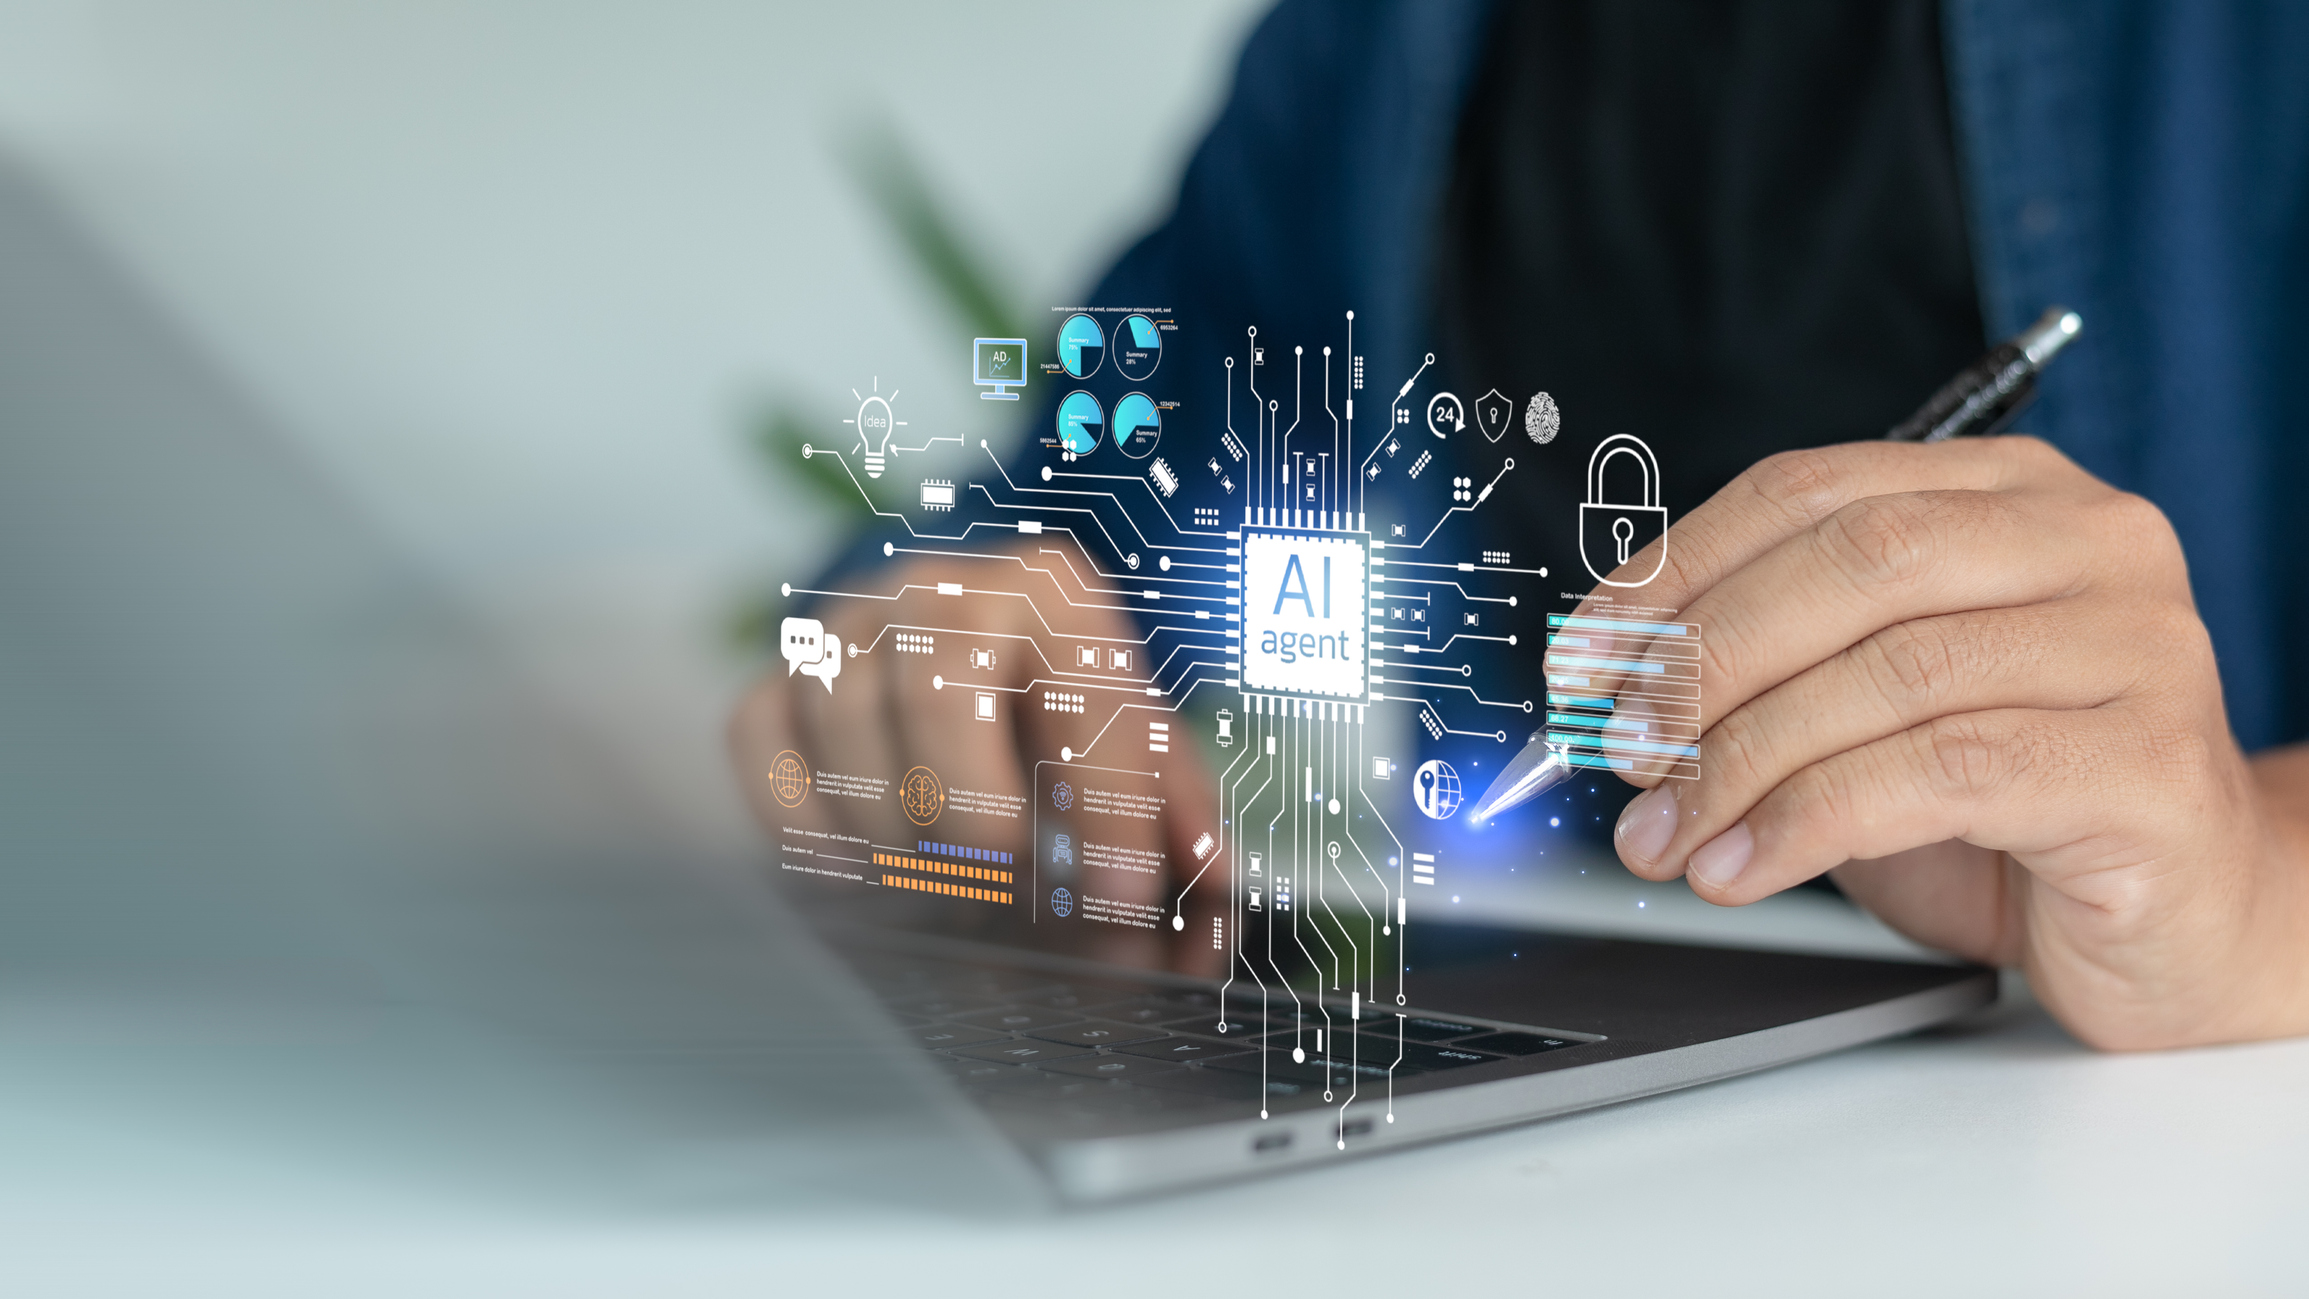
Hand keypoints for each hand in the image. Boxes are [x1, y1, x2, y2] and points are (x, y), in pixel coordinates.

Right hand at [728, 547, 1219, 972]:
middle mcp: (942, 590)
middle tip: (1005, 897)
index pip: (1081, 697)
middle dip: (975, 824)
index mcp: (1053, 594)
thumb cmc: (1066, 714)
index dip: (1105, 809)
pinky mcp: (778, 675)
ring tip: (944, 889)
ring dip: (895, 838)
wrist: (974, 653)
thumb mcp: (1141, 747)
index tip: (1117, 900)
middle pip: (937, 700)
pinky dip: (808, 827)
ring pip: (845, 728)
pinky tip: (865, 869)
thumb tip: (1207, 877)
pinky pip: (761, 747)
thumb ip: (1177, 811)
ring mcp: (847, 627)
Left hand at [1587, 437, 2308, 1048]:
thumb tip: (1613, 683)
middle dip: (1704, 660)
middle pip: (1853, 565)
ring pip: (1887, 673)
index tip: (1586, 650)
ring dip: (1738, 762)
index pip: (1812, 491)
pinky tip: (1743, 866)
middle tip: (1619, 744)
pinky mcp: (2148, 765)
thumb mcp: (1870, 709)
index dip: (1677, 568)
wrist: (2183, 920)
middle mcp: (2089, 546)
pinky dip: (1806, 825)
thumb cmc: (2015, 807)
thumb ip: (1771, 670)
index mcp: (2012, 495)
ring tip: (1664, 833)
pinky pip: (1937, 775)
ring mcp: (2137, 648)